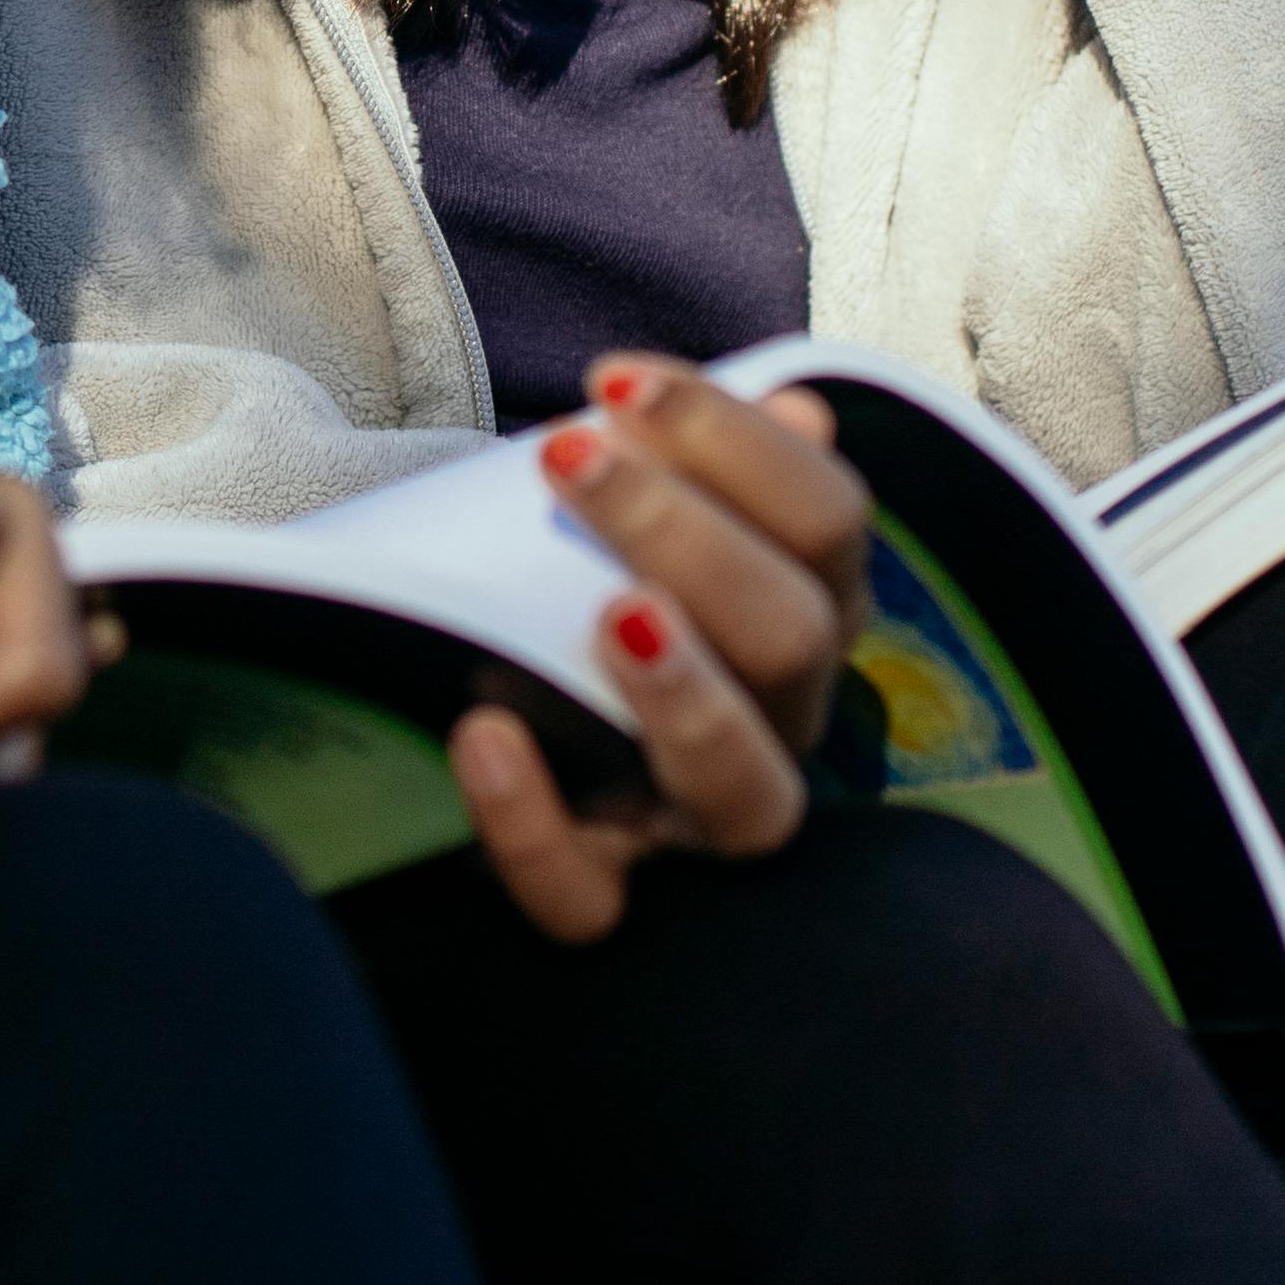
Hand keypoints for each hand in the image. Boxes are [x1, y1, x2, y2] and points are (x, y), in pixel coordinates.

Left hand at [450, 360, 873, 945]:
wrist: (455, 699)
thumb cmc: (560, 586)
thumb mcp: (617, 518)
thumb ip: (706, 463)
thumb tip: (802, 407)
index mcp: (804, 609)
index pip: (829, 521)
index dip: (739, 443)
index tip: (613, 381)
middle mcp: (779, 722)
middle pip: (795, 639)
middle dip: (690, 535)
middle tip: (570, 458)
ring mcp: (698, 823)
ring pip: (750, 791)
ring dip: (687, 694)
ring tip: (611, 613)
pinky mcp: (602, 893)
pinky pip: (588, 902)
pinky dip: (533, 824)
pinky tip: (482, 731)